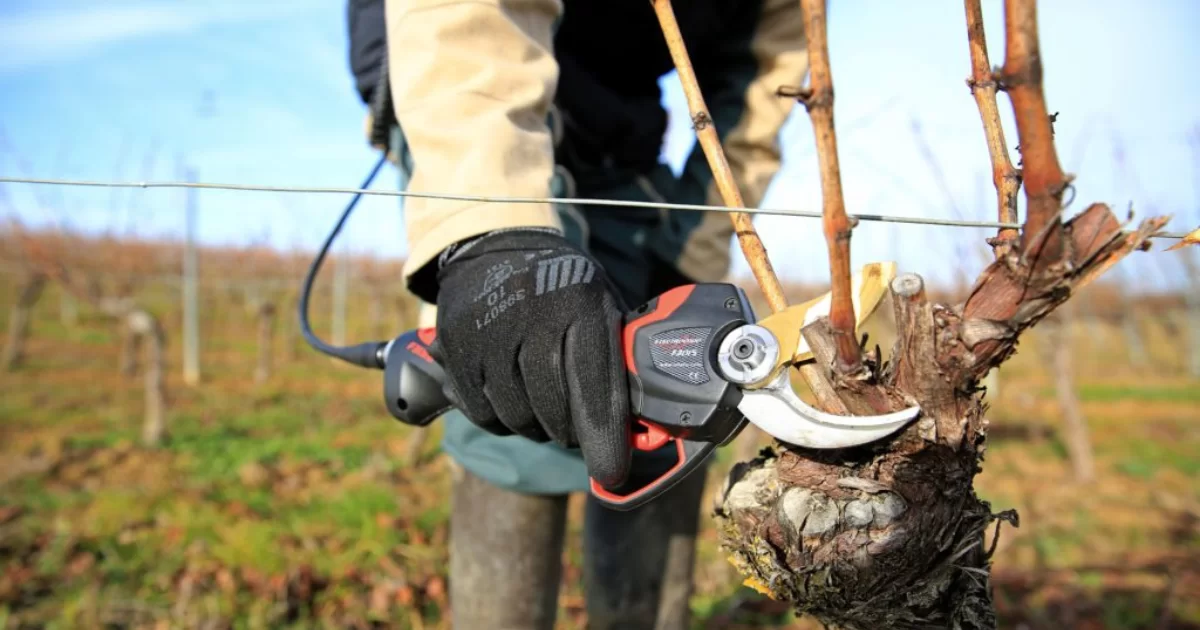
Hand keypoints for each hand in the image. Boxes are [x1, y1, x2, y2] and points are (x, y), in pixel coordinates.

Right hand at [430, 228, 631, 487]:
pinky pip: (482, 412)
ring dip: (535, 427)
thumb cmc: (562, 288)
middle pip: (554, 409)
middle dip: (569, 432)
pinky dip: (501, 420)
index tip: (611, 474)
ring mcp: (489, 329)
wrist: (495, 247)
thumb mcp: (600, 305)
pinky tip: (511, 400)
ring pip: (516, 416)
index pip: (594, 385)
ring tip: (543, 409)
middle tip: (575, 431)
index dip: (603, 437)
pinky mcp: (456, 345)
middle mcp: (532, 313)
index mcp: (582, 302)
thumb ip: (613, 359)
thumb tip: (634, 429)